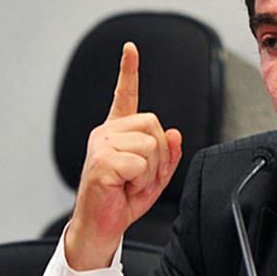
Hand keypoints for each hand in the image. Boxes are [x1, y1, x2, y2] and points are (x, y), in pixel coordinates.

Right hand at [65, 42, 181, 269]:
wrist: (101, 227)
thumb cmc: (123, 200)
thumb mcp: (155, 177)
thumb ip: (168, 154)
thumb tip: (175, 133)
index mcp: (118, 132)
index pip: (124, 95)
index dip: (128, 71)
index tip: (130, 48)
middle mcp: (107, 133)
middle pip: (154, 124)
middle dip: (160, 154)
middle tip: (141, 176)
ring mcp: (102, 145)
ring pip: (151, 144)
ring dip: (151, 171)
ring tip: (131, 183)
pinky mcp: (102, 161)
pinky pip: (141, 163)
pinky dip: (141, 180)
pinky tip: (124, 187)